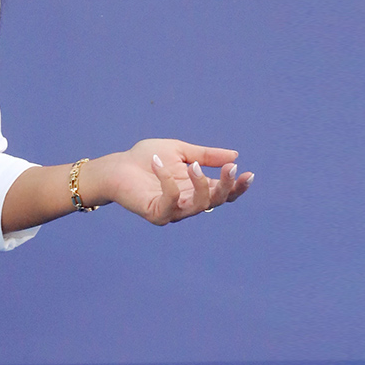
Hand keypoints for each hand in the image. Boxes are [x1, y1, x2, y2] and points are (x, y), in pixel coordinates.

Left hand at [97, 139, 253, 225]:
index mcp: (196, 189)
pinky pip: (169, 201)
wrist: (117, 166)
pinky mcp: (156, 213)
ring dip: (201, 185)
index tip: (248, 173)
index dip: (237, 187)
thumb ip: (206, 154)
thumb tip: (235, 155)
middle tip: (230, 169)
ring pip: (199, 205)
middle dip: (227, 186)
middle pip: (217, 201)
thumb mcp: (180, 151)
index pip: (224, 193)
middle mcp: (188, 203)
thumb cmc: (146, 158)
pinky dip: (166, 182)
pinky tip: (157, 163)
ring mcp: (173, 211)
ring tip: (194, 165)